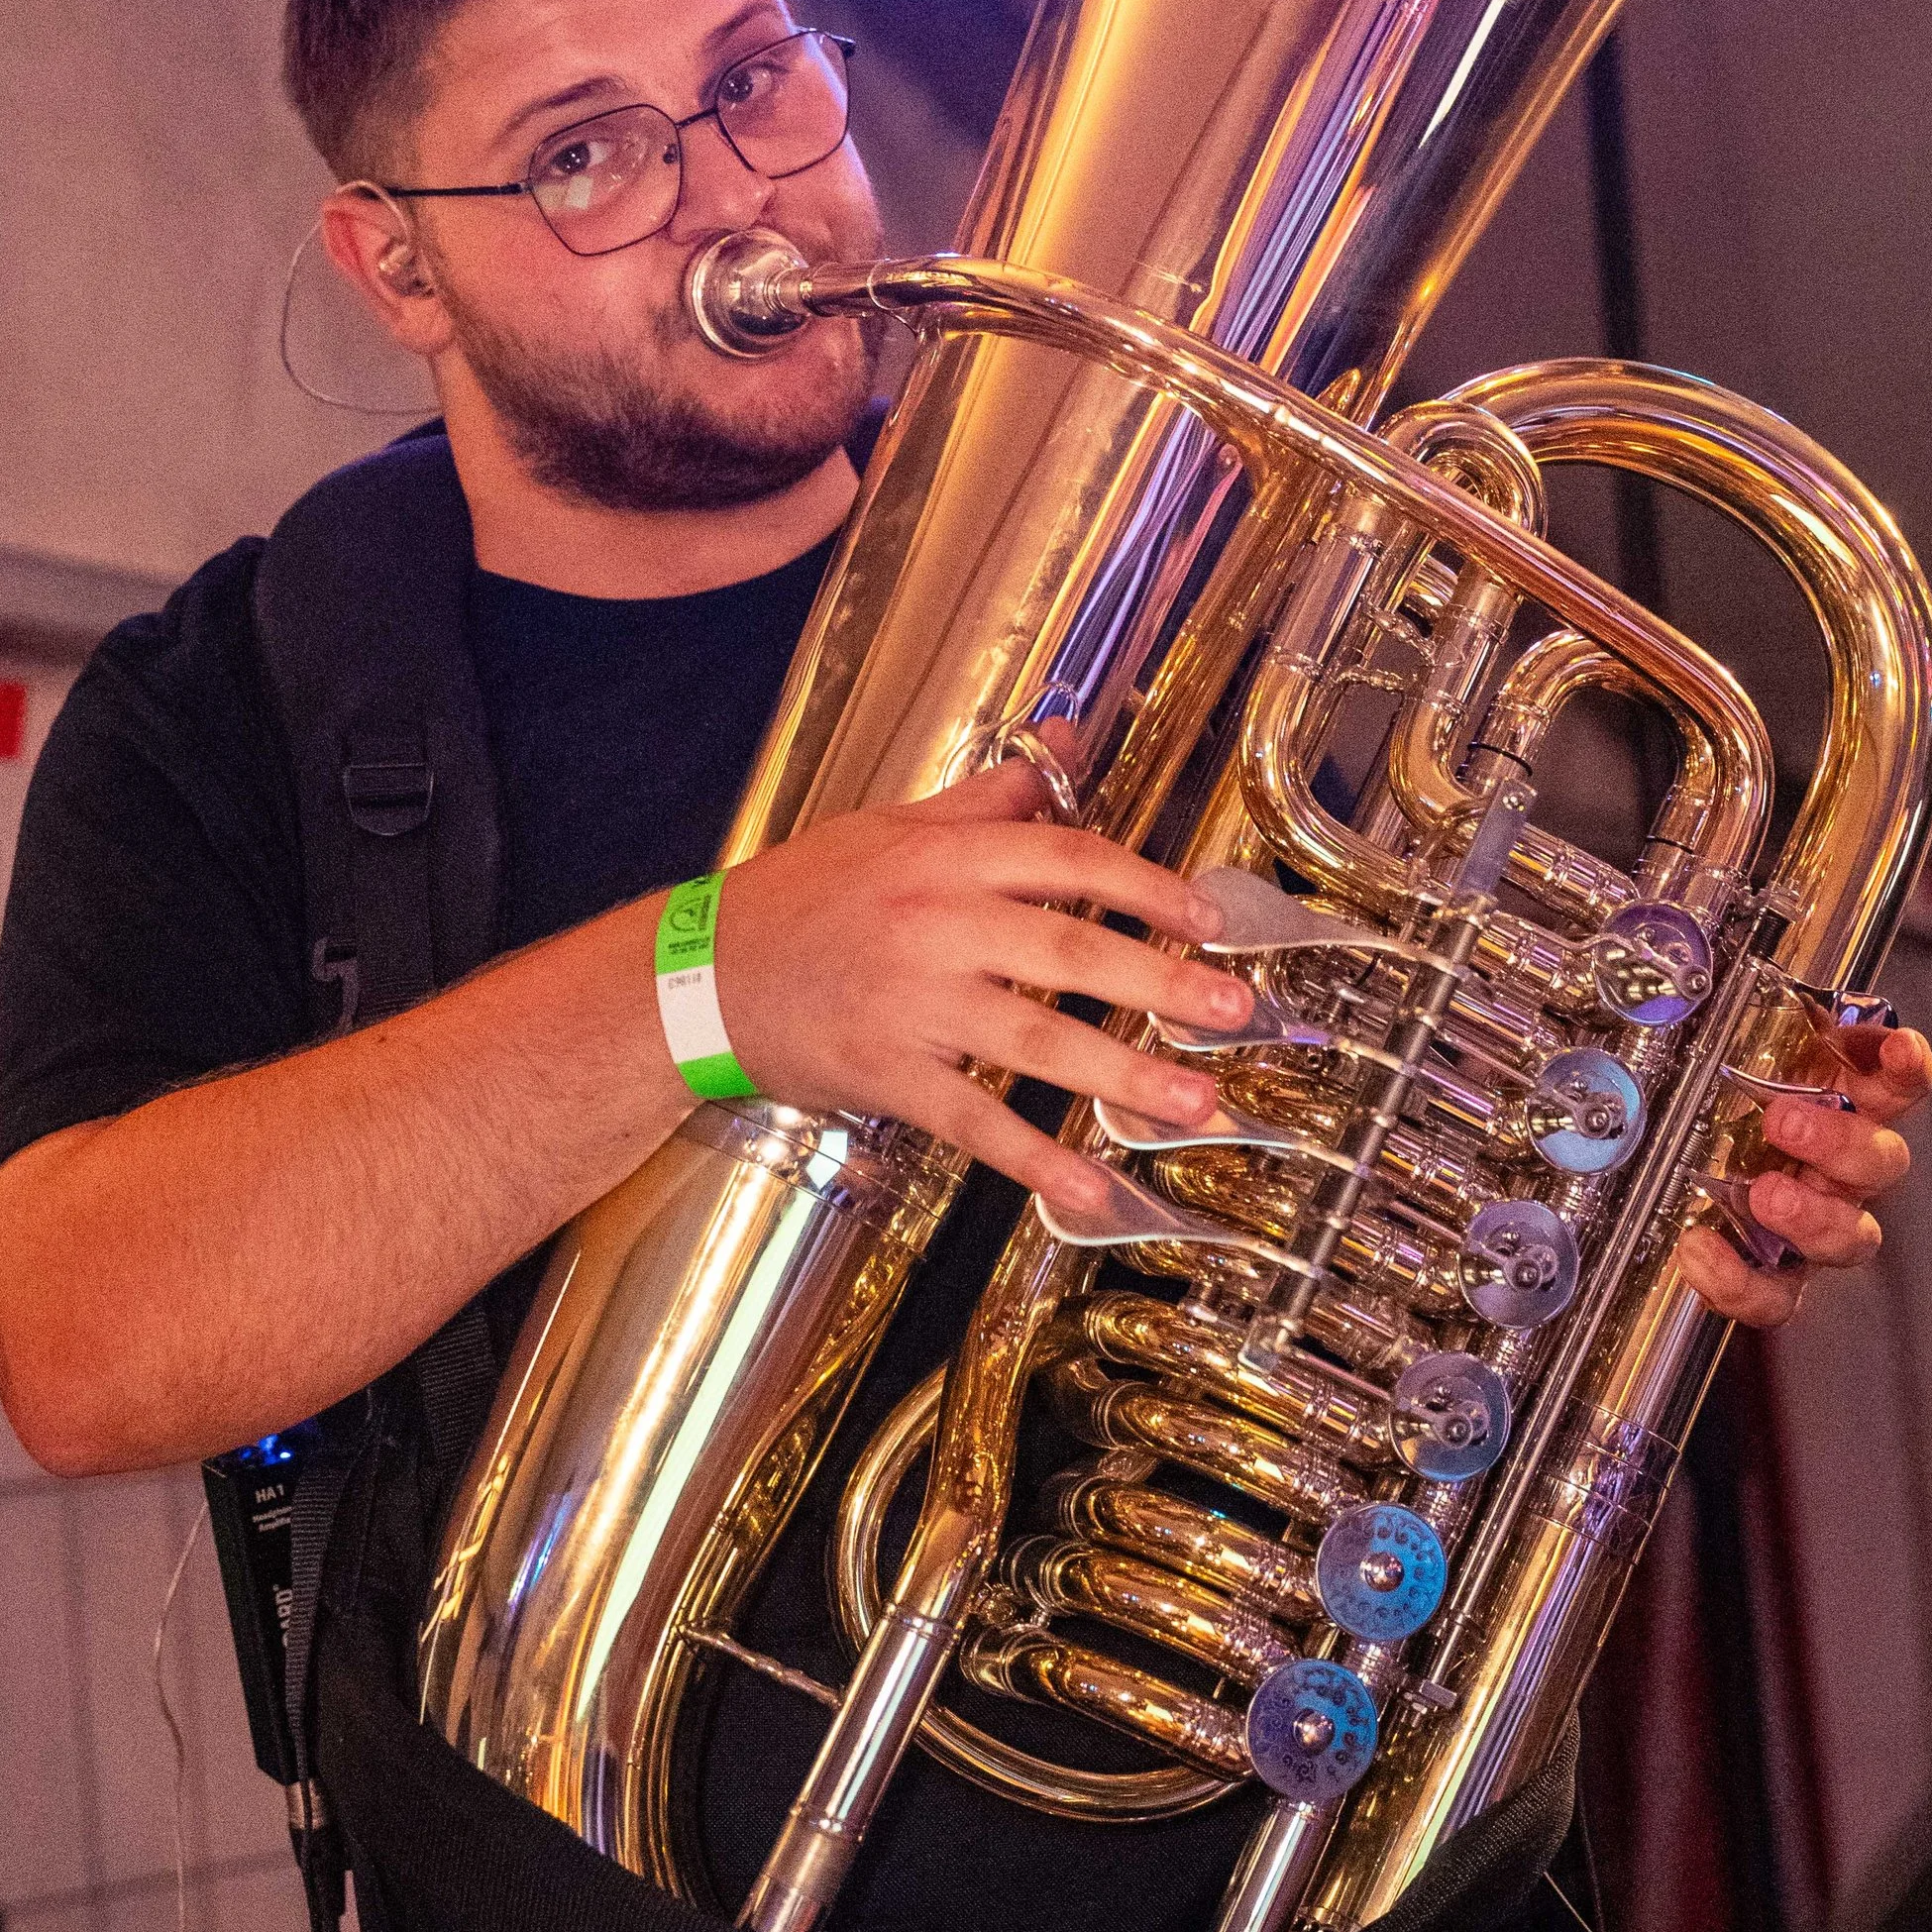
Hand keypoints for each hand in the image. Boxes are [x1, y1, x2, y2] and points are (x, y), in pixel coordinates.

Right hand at [715, 760, 1251, 1222]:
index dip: (1146, 886)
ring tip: (1195, 1101)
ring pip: (1032, 1039)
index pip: (1066, 859)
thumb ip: (985, 799)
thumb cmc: (799, 898)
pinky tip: (1090, 1187)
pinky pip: (971, 1120)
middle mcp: (932, 923)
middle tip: (1235, 1009)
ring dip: (1122, 1072)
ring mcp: (908, 1003)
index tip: (1209, 918)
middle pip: (1066, 949)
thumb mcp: (888, 827)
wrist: (696, 976)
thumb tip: (1067, 745)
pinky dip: (1033, 1157)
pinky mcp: (883, 1072)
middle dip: (1160, 980)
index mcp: (941, 857)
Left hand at [1680, 1019, 1931, 1330]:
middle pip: (1881, 1162)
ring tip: (1763, 1196)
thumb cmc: (1714, 1111)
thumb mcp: (1724, 1063)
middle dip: (1841, 1142)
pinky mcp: (1778, 1277)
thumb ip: (1748, 1033)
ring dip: (1813, 1217)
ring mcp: (1815, 1225)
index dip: (1906, 1067)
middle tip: (1786, 1123)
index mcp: (1840, 1107)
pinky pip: (1777, 1296)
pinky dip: (1740, 1281)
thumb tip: (1743, 980)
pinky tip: (1699, 1250)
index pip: (1898, 1084)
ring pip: (1852, 1236)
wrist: (1675, 1191)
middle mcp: (1841, 1170)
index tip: (1898, 1049)